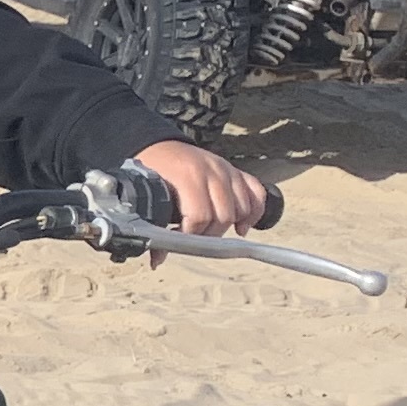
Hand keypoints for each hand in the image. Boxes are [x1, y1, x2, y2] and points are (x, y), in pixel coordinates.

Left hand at [131, 139, 269, 235]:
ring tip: (209, 232)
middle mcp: (213, 170)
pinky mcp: (237, 171)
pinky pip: (257, 193)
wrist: (160, 146)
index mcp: (188, 175)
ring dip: (229, 226)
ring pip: (242, 208)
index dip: (191, 235)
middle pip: (224, 216)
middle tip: (194, 239)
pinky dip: (254, 213)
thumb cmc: (153, 170)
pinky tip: (241, 226)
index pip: (200, 216)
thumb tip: (157, 260)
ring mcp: (227, 169)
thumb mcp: (149, 194)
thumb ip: (154, 223)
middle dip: (209, 235)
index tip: (179, 241)